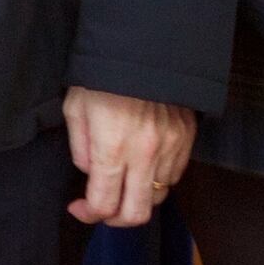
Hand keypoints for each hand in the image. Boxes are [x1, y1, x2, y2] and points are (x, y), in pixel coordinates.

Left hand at [64, 85, 196, 227]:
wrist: (144, 45)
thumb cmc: (103, 75)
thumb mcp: (76, 108)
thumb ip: (81, 148)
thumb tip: (90, 173)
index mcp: (113, 148)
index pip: (104, 205)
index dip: (89, 214)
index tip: (79, 207)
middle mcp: (146, 154)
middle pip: (137, 214)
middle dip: (115, 219)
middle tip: (103, 208)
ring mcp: (171, 146)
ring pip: (158, 197)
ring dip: (138, 197)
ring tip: (123, 182)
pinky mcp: (187, 136)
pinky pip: (175, 175)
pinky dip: (158, 179)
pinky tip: (143, 166)